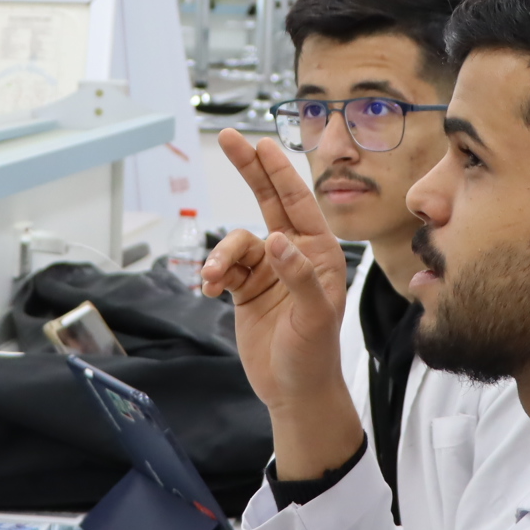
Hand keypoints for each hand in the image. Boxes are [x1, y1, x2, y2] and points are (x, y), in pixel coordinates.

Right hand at [200, 130, 359, 476]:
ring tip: (213, 280)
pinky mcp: (246, 288)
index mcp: (319, 253)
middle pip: (267, 200)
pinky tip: (209, 292)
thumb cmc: (314, 355)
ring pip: (235, 242)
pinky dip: (212, 274)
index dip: (278, 170)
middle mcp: (293, 254)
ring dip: (220, 256)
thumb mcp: (314, 316)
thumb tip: (276, 239)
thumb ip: (298, 276)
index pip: (297, 201)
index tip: (260, 143)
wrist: (295, 391)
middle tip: (229, 139)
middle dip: (248, 170)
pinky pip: (222, 267)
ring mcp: (268, 270)